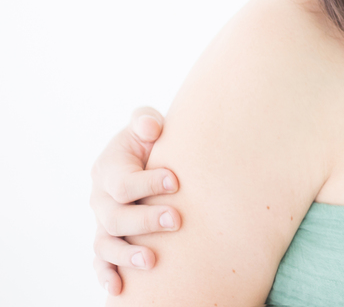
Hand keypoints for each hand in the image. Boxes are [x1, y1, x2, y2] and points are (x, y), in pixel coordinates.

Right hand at [90, 107, 180, 294]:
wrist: (152, 159)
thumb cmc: (152, 141)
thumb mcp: (146, 125)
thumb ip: (144, 120)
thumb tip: (150, 128)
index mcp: (109, 169)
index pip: (123, 183)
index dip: (148, 183)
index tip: (176, 181)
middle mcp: (101, 199)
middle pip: (116, 217)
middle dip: (145, 221)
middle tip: (176, 220)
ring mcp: (103, 222)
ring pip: (106, 244)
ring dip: (127, 254)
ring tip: (152, 260)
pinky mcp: (109, 240)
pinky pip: (101, 262)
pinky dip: (106, 275)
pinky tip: (119, 289)